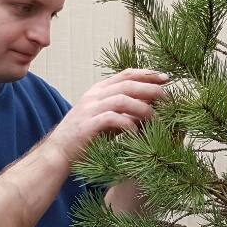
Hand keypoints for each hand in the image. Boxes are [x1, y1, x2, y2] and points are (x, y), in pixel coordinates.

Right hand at [46, 69, 168, 161]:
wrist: (59, 152)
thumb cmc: (86, 137)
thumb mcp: (108, 119)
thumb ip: (125, 111)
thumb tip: (151, 108)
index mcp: (99, 90)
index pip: (126, 74)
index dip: (147, 74)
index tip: (166, 78)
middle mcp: (94, 95)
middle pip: (128, 84)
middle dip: (151, 88)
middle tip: (167, 97)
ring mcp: (90, 109)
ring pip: (122, 99)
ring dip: (143, 107)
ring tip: (156, 117)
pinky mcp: (88, 125)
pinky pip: (113, 118)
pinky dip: (128, 124)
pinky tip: (138, 132)